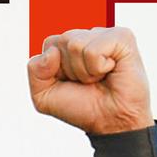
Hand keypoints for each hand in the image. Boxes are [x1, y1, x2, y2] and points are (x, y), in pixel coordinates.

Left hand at [26, 27, 153, 135]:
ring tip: (99, 78)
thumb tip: (51, 52)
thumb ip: (34, 71)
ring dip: (84, 71)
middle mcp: (87, 36)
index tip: (71, 82)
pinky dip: (97, 68)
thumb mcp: (44, 96)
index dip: (55, 69)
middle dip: (69, 70)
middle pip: (62, 41)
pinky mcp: (122, 37)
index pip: (49, 44)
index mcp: (70, 46)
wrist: (110, 122)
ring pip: (75, 44)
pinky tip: (110, 71)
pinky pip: (93, 50)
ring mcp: (105, 35)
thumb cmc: (82, 107)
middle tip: (87, 82)